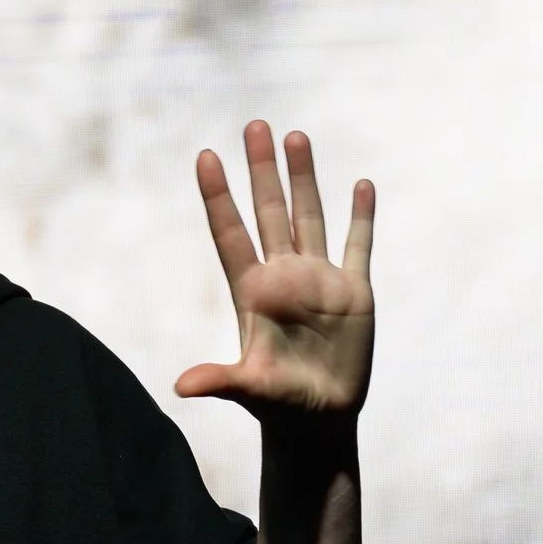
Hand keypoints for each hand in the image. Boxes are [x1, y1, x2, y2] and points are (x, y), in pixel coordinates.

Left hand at [177, 120, 374, 418]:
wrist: (317, 418)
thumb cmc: (277, 404)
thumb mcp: (247, 390)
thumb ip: (219, 381)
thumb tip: (182, 388)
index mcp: (252, 292)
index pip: (230, 233)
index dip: (218, 196)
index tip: (206, 157)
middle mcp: (283, 277)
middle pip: (268, 211)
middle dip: (261, 169)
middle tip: (254, 125)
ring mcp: (319, 280)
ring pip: (309, 216)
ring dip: (304, 178)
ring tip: (296, 136)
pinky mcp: (355, 292)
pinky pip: (358, 245)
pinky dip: (360, 216)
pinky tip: (360, 184)